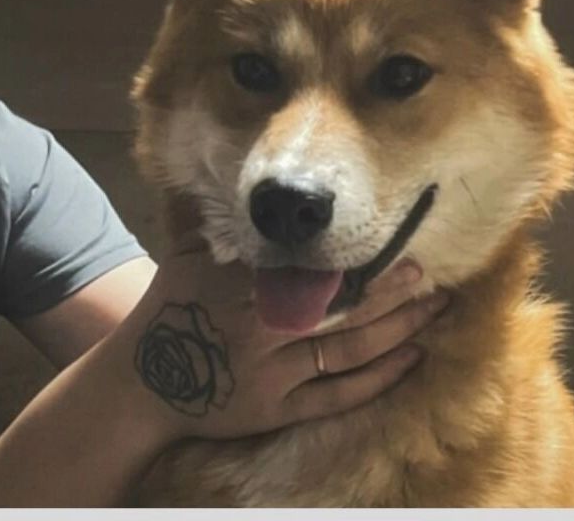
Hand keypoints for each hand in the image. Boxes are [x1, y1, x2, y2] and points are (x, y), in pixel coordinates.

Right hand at [130, 235, 447, 441]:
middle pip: (339, 306)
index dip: (350, 253)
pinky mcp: (277, 410)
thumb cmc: (170, 308)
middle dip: (388, 288)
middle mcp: (260, 327)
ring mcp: (272, 372)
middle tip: (426, 270)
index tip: (386, 233)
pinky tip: (411, 358)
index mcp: (241, 283)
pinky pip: (337, 396)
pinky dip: (377, 379)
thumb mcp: (186, 251)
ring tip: (433, 307)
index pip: (307, 264)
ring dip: (396, 329)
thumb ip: (215, 210)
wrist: (140, 383)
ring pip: (348, 350)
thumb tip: (238, 163)